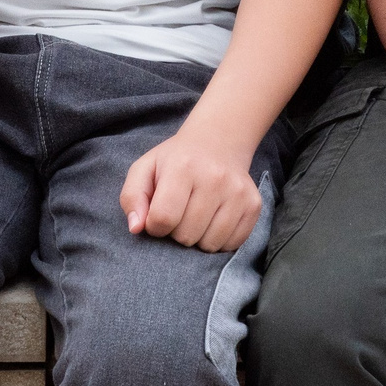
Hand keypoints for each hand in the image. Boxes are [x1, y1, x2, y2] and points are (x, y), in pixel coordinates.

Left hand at [120, 129, 263, 251]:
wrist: (218, 141)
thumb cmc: (175, 160)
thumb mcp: (145, 169)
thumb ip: (132, 198)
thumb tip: (137, 228)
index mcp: (183, 167)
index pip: (163, 218)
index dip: (155, 226)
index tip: (158, 217)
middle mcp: (214, 178)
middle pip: (186, 235)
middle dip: (177, 232)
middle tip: (181, 213)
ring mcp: (238, 192)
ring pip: (210, 244)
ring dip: (198, 238)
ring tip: (197, 217)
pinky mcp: (254, 205)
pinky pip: (232, 244)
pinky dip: (219, 240)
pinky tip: (214, 220)